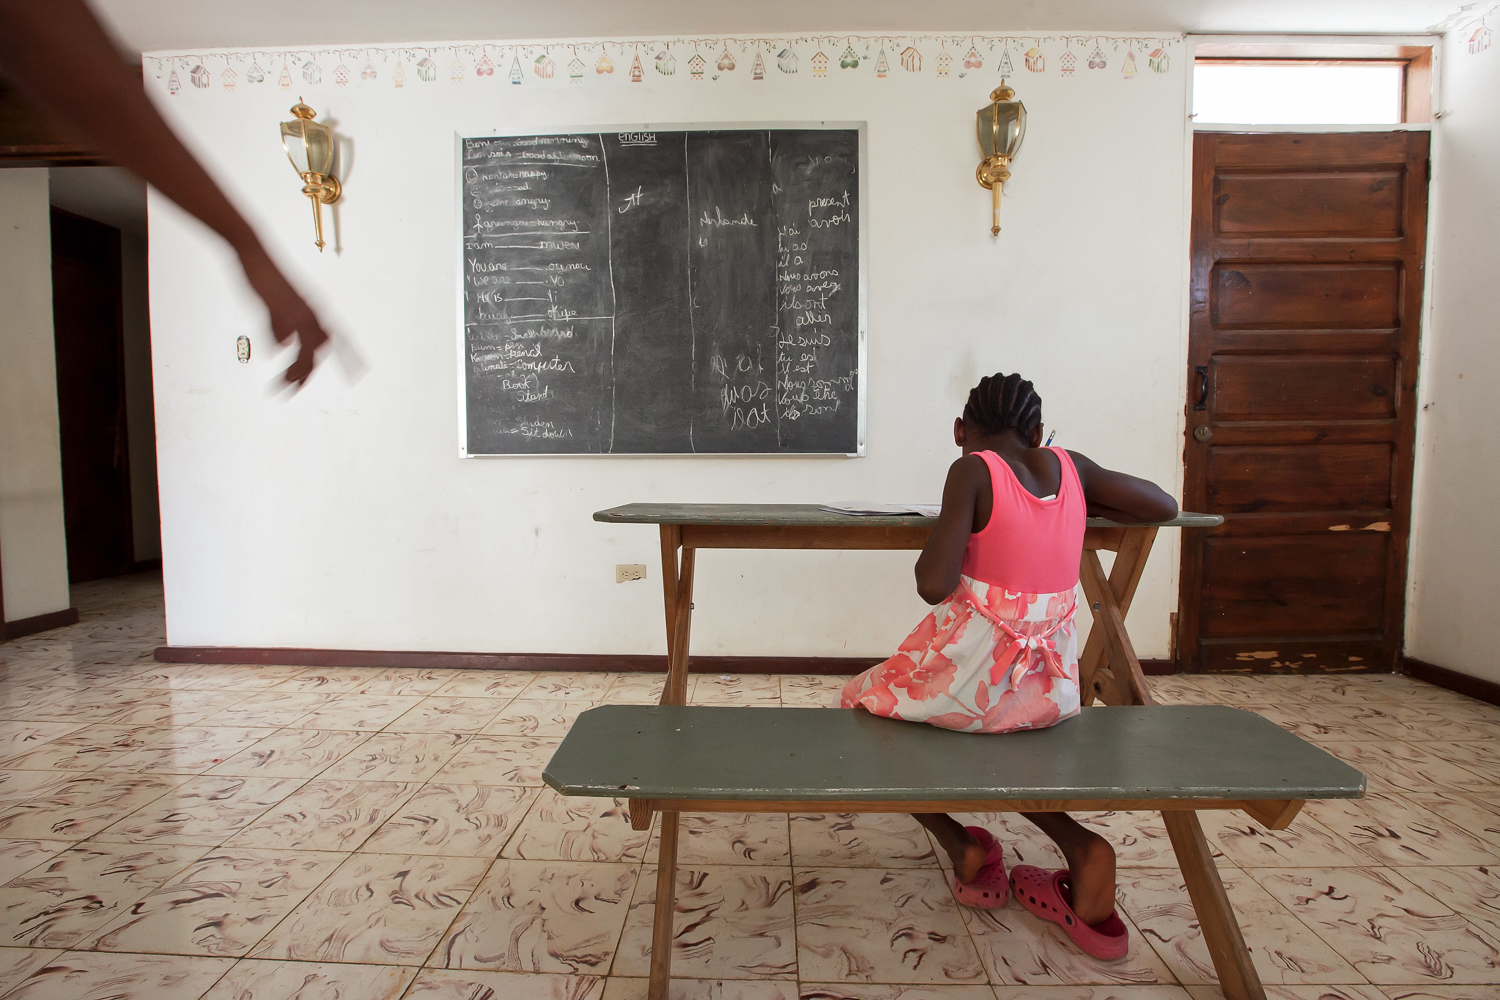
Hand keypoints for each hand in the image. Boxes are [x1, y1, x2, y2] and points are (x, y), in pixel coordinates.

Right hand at [238, 249, 329, 387]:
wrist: (252, 252)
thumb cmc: (263, 276)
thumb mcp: (274, 306)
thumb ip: (280, 326)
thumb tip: (284, 346)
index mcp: (310, 309)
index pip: (326, 339)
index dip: (340, 357)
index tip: (346, 372)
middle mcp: (309, 310)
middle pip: (316, 349)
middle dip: (306, 372)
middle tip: (295, 389)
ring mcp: (296, 309)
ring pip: (304, 347)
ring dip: (294, 370)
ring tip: (284, 386)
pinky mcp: (279, 306)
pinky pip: (284, 334)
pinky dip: (281, 350)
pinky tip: (275, 360)